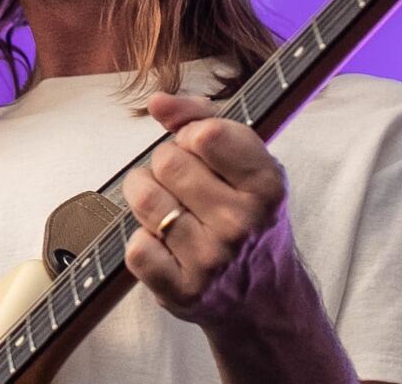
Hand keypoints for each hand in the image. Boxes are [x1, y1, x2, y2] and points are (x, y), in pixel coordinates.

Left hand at [122, 91, 295, 328]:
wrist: (264, 298)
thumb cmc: (249, 219)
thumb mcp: (246, 163)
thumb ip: (201, 120)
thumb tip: (158, 102)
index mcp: (266, 185)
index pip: (205, 134)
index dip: (190, 135)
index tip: (199, 150)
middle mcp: (242, 223)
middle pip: (166, 161)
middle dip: (166, 165)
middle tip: (185, 187)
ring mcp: (212, 260)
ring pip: (143, 198)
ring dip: (147, 198)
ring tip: (171, 211)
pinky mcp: (183, 292)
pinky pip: (135, 246)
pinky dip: (143, 242)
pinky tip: (167, 247)